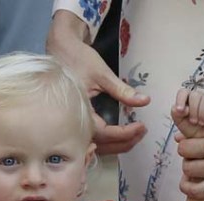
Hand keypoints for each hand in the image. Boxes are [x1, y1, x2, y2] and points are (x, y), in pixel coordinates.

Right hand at [47, 11, 148, 155]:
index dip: (125, 134)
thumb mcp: (102, 74)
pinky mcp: (76, 124)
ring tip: (136, 135)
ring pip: (98, 147)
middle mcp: (75, 124)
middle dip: (125, 142)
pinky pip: (94, 141)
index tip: (140, 126)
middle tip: (142, 132)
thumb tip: (145, 100)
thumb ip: (122, 91)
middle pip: (103, 145)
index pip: (105, 133)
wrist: (58, 50)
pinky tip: (121, 136)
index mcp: (80, 113)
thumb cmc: (76, 59)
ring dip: (118, 145)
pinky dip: (108, 142)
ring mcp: (74, 126)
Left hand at [173, 89, 203, 128]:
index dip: (180, 99)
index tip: (180, 111)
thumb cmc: (196, 130)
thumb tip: (175, 109)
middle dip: (193, 110)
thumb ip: (177, 117)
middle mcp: (198, 99)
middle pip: (194, 95)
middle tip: (194, 122)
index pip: (183, 92)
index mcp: (187, 102)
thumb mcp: (183, 126)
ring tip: (202, 123)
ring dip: (202, 113)